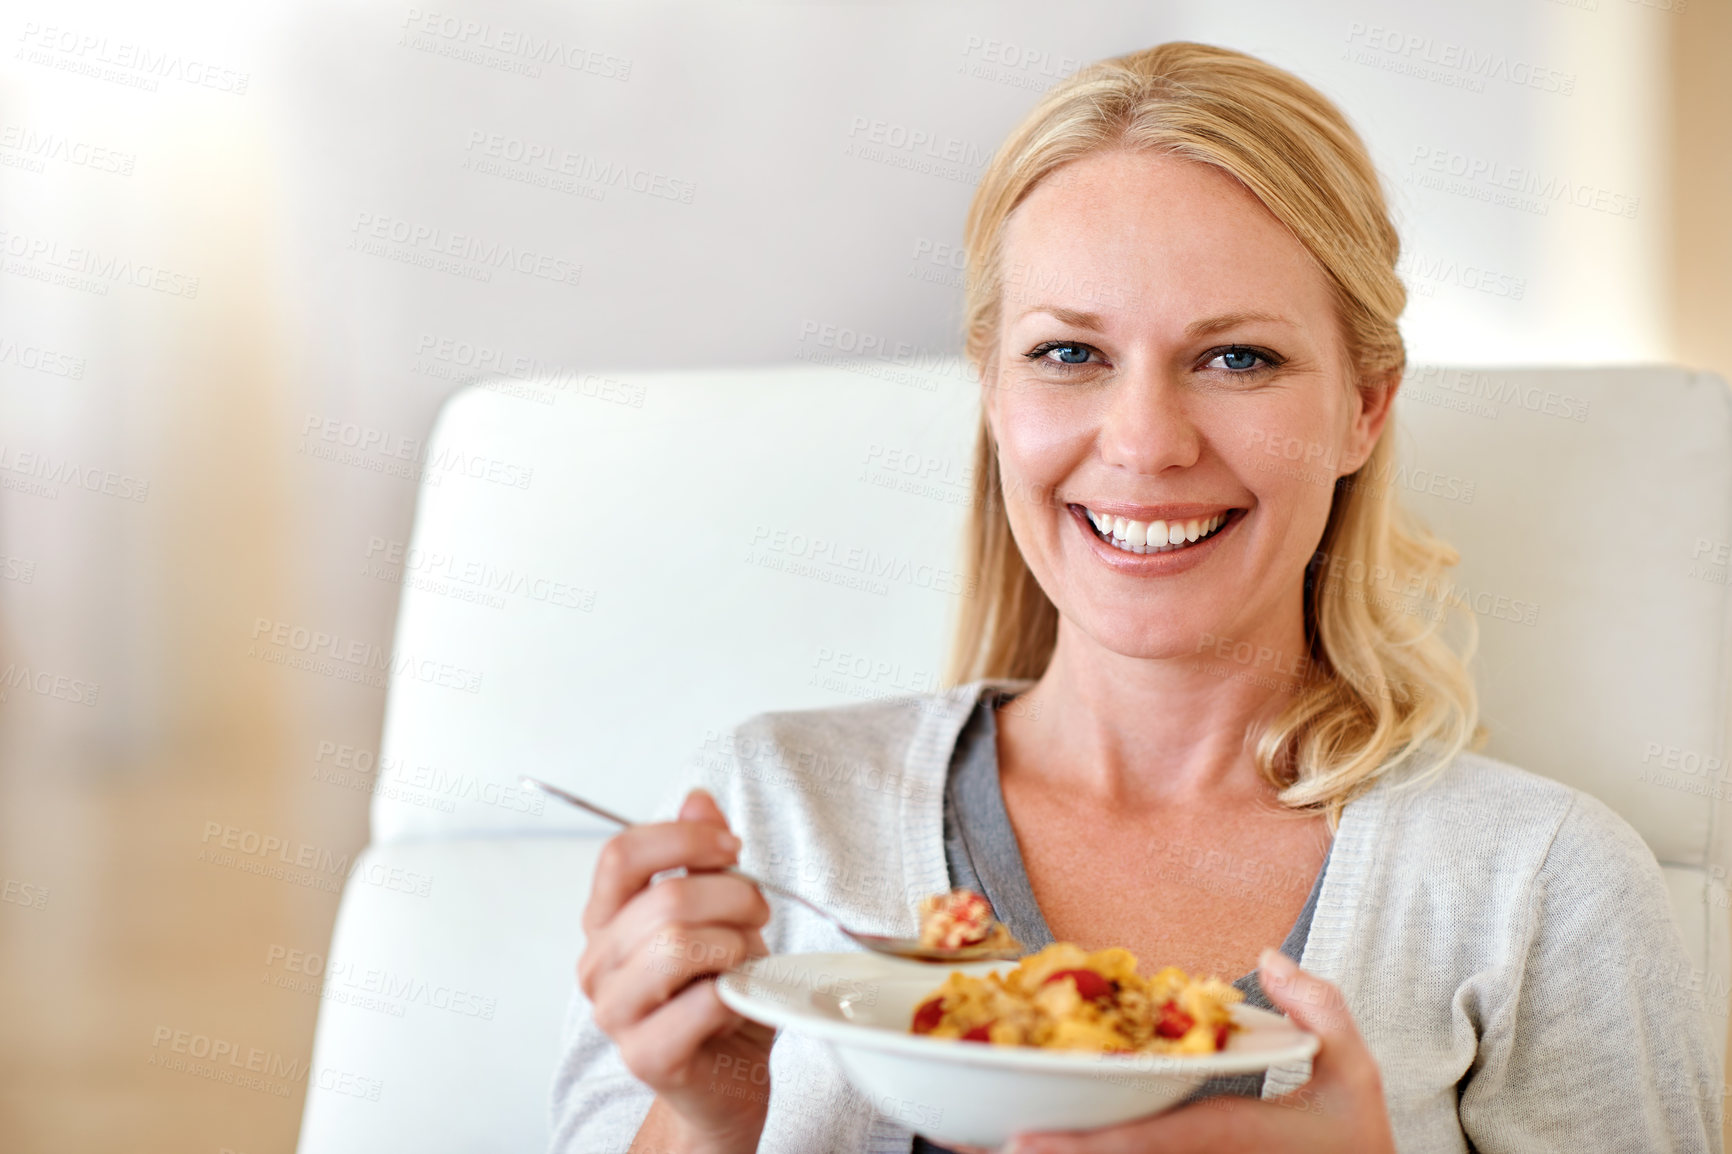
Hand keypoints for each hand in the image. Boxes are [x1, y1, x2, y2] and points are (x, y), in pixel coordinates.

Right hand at [577, 789, 775, 1153]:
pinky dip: (737, 993)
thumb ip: (701, 860)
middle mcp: (598, 964)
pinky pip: (701, 1002)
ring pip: (678, 945)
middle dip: (732, 897)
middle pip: (663, 898)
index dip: (683, 839)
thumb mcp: (717, 915)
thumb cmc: (719, 993)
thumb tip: (697, 800)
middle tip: (758, 915)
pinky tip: (739, 1001)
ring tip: (746, 960)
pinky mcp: (645, 1055)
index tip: (731, 847)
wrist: (728, 1080)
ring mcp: (615, 1012)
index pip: (621, 854)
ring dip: (734, 946)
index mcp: (607, 921)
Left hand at [982, 949, 1394, 1153]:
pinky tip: (1035, 1145)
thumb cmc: (1356, 1142)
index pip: (1142, 1145)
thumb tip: (1270, 958)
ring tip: (978, 1142)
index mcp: (1225, 1135)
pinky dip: (1083, 1152)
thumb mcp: (1354, 1072)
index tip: (1020, 1142)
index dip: (1078, 1147)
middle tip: (973, 1140)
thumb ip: (1318, 1010)